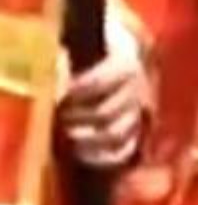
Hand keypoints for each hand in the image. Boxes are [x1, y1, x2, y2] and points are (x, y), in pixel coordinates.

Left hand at [58, 50, 150, 170]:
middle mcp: (137, 90)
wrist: (117, 58)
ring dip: (87, 138)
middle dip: (78, 117)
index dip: (78, 90)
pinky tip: (80, 152)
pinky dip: (101, 156)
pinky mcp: (136, 132)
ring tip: (66, 134)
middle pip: (107, 112)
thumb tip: (53, 80)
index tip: (60, 94)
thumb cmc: (93, 53)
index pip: (102, 81)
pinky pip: (123, 151)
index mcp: (126, 64)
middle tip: (59, 116)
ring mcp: (138, 112)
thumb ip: (68, 61)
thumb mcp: (85, 48)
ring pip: (116, 134)